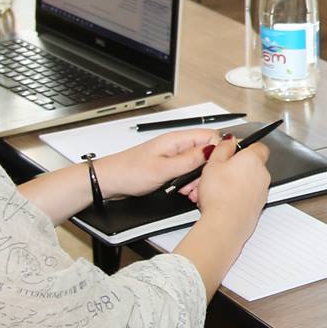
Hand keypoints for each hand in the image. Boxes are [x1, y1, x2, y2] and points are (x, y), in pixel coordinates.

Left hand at [98, 129, 217, 198]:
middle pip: (206, 152)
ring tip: (188, 191)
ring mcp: (173, 157)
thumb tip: (213, 149)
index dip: (217, 152)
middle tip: (197, 186)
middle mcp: (177, 146)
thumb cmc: (129, 172)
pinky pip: (187, 173)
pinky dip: (188, 183)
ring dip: (197, 180)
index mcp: (176, 140)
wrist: (109, 182)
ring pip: (198, 165)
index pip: (210, 136)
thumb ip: (190, 160)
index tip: (214, 169)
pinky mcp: (169, 168)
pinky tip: (183, 192)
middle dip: (206, 171)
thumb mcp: (163, 169)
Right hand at [194, 135, 269, 238]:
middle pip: (252, 164)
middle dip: (237, 166)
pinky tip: (222, 200)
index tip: (231, 150)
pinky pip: (248, 196)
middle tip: (219, 171)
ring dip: (236, 182)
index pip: (258, 145)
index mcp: (253, 159)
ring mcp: (262, 192)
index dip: (244, 146)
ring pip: (249, 181)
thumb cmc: (219, 195)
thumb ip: (223, 147)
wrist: (225, 224)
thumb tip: (229, 139)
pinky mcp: (258, 206)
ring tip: (217, 188)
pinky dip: (238, 196)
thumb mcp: (213, 163)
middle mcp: (263, 174)